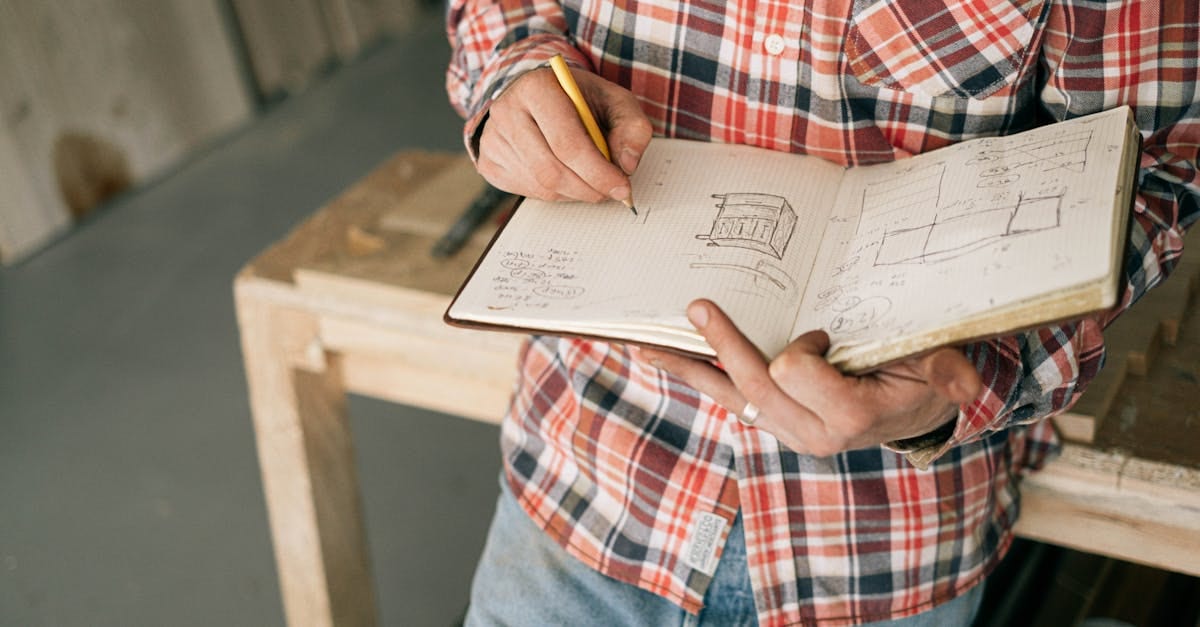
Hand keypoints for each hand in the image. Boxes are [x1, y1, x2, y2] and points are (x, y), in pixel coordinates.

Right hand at [476, 64, 651, 202]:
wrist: (540, 94)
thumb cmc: (579, 99)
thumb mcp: (614, 100)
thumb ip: (631, 128)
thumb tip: (627, 165)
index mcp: (536, 87)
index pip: (568, 143)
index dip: (598, 172)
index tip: (622, 187)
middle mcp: (507, 111)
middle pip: (551, 171)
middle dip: (588, 189)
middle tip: (611, 191)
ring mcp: (493, 138)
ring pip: (540, 186)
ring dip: (575, 193)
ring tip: (591, 180)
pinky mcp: (489, 161)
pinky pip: (527, 191)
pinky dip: (555, 193)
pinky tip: (567, 177)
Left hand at [639, 299, 983, 456]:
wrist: (916, 415)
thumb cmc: (924, 379)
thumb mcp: (940, 367)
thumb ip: (946, 371)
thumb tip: (965, 382)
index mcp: (851, 416)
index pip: (797, 372)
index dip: (801, 348)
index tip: (819, 333)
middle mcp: (812, 433)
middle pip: (754, 387)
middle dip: (724, 345)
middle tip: (696, 306)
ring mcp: (787, 431)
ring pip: (729, 397)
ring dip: (688, 368)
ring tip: (644, 344)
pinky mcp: (773, 423)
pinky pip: (728, 399)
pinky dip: (696, 374)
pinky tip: (661, 355)